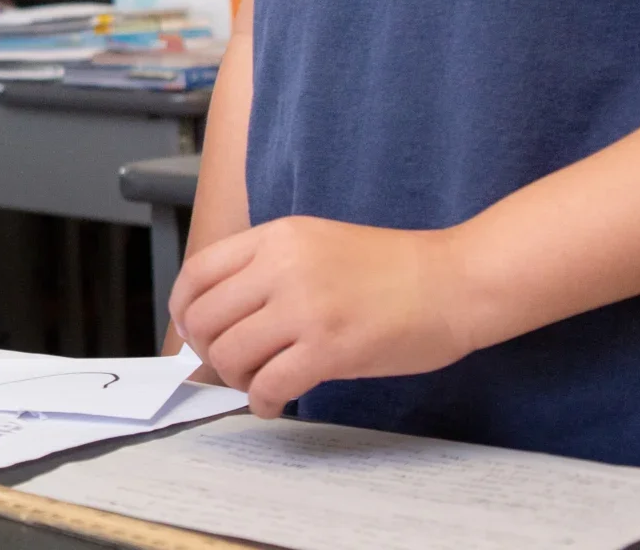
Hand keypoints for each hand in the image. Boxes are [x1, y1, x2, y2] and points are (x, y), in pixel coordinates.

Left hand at [170, 215, 478, 416]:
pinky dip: (262, 401)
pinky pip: (269, 384)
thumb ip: (268, 268)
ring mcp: (305, 308)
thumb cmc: (394, 268)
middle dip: (205, 350)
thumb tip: (223, 311)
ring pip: (230, 354)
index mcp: (276, 237)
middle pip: (204, 318)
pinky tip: (275, 403)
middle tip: (228, 364)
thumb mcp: (317, 242)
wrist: (455, 281)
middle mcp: (282, 267)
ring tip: (257, 383)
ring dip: (235, 378)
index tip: (190, 330)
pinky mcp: (329, 349)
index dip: (183, 309)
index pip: (197, 273)